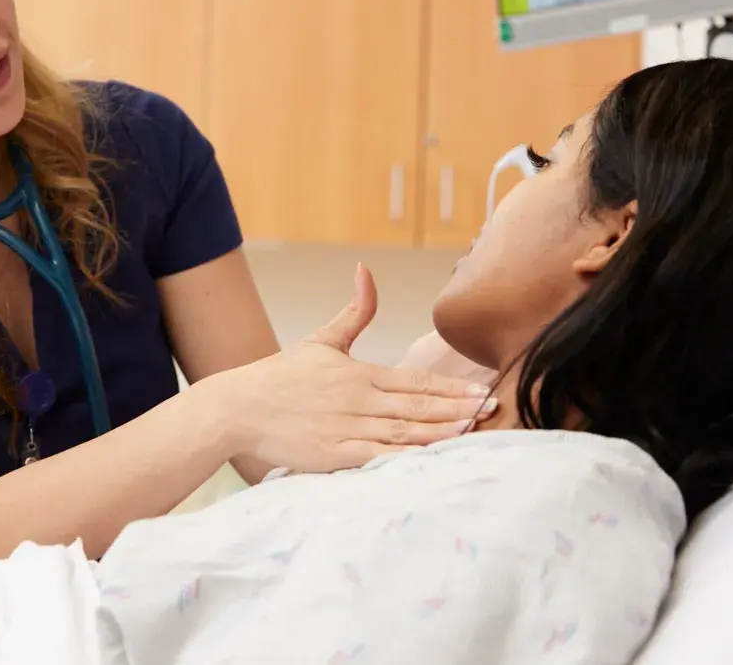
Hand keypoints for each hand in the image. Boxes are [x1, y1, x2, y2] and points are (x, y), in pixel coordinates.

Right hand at [201, 265, 493, 473]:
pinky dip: (405, 459)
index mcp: (359, 374)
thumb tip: (366, 271)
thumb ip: (355, 310)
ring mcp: (347, 429)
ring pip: (403, 433)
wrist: (239, 407)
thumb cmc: (281, 376)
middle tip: (493, 409)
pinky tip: (430, 461)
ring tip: (473, 431)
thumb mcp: (322, 339)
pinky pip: (376, 458)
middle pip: (417, 406)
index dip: (451, 387)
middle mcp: (358, 401)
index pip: (416, 381)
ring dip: (440, 433)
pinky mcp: (333, 455)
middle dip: (458, 409)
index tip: (482, 390)